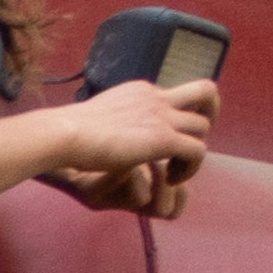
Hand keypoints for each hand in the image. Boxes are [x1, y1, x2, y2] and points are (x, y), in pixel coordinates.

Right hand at [53, 71, 214, 211]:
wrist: (63, 134)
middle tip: (191, 141)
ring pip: (203, 126)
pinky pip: (197, 151)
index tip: (162, 139)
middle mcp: (157, 98)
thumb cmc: (63, 133)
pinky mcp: (163, 139)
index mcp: (141, 91)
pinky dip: (190, 168)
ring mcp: (162, 117)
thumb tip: (92, 128)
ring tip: (175, 172)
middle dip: (209, 114)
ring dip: (194, 150)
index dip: (176, 116)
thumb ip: (106, 121)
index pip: (174, 96)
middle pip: (206, 91)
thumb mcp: (90, 118)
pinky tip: (172, 180)